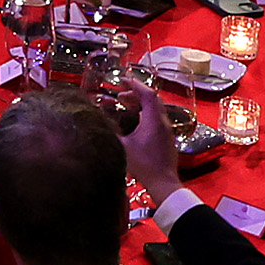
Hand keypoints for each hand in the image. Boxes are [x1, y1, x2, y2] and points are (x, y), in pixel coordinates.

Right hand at [119, 85, 180, 200]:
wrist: (163, 183)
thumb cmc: (144, 166)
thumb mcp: (123, 147)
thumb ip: (110, 131)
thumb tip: (97, 120)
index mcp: (154, 120)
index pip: (147, 94)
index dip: (135, 84)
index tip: (122, 80)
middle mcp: (163, 122)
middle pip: (152, 99)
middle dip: (135, 94)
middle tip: (120, 95)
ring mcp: (167, 131)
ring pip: (155, 109)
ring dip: (140, 104)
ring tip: (124, 106)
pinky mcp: (167, 139)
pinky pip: (156, 118)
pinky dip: (144, 114)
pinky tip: (134, 122)